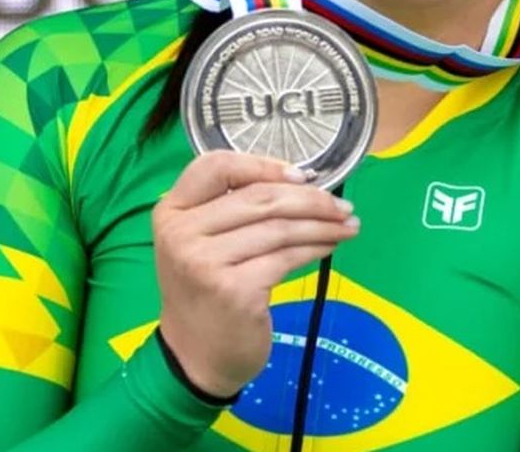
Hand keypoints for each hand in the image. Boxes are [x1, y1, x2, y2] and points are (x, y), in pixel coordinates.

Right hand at [152, 150, 359, 397]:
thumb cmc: (206, 293)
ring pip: (279, 227)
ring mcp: (205, 262)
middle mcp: (182, 233)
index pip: (215, 165)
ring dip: (322, 224)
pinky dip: (316, 247)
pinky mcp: (234, 289)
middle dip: (311, 199)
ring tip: (347, 225)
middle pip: (260, 197)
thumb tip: (302, 183)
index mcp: (171, 211)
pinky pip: (287, 257)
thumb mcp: (204, 244)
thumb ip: (233, 210)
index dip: (263, 164)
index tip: (302, 176)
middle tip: (342, 205)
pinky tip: (330, 246)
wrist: (195, 356)